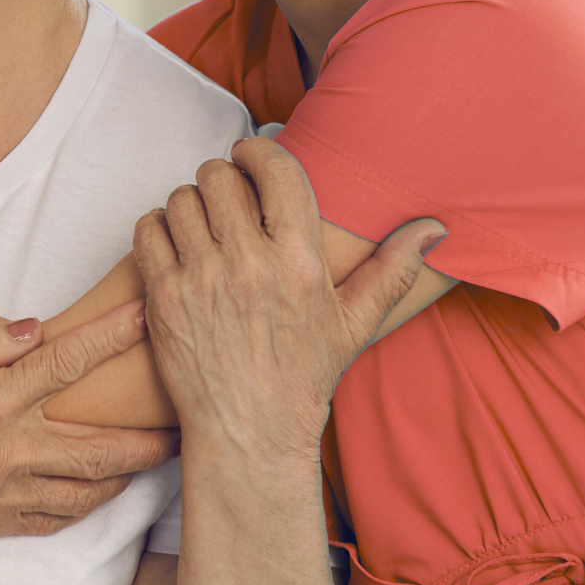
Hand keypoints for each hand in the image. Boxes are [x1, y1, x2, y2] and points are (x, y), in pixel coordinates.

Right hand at [0, 300, 178, 550]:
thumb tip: (34, 328)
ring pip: (87, 491)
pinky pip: (53, 520)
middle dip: (150, 435)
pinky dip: (83, 507)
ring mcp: (4, 494)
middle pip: (102, 446)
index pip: (68, 363)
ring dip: (127, 476)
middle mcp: (10, 452)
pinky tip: (96, 496)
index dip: (114, 337)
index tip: (149, 316)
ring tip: (154, 460)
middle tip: (188, 422)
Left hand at [133, 137, 444, 470]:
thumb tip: (435, 229)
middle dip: (222, 178)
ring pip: (181, 199)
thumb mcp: (355, 323)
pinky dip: (158, 228)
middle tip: (227, 195)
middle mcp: (248, 264)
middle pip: (219, 176)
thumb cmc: (303, 378)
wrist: (249, 433)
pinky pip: (149, 230)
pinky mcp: (163, 299)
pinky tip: (175, 244)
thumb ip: (394, 268)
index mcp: (299, 262)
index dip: (257, 152)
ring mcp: (200, 280)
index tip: (250, 157)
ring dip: (190, 203)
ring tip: (203, 223)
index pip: (274, 170)